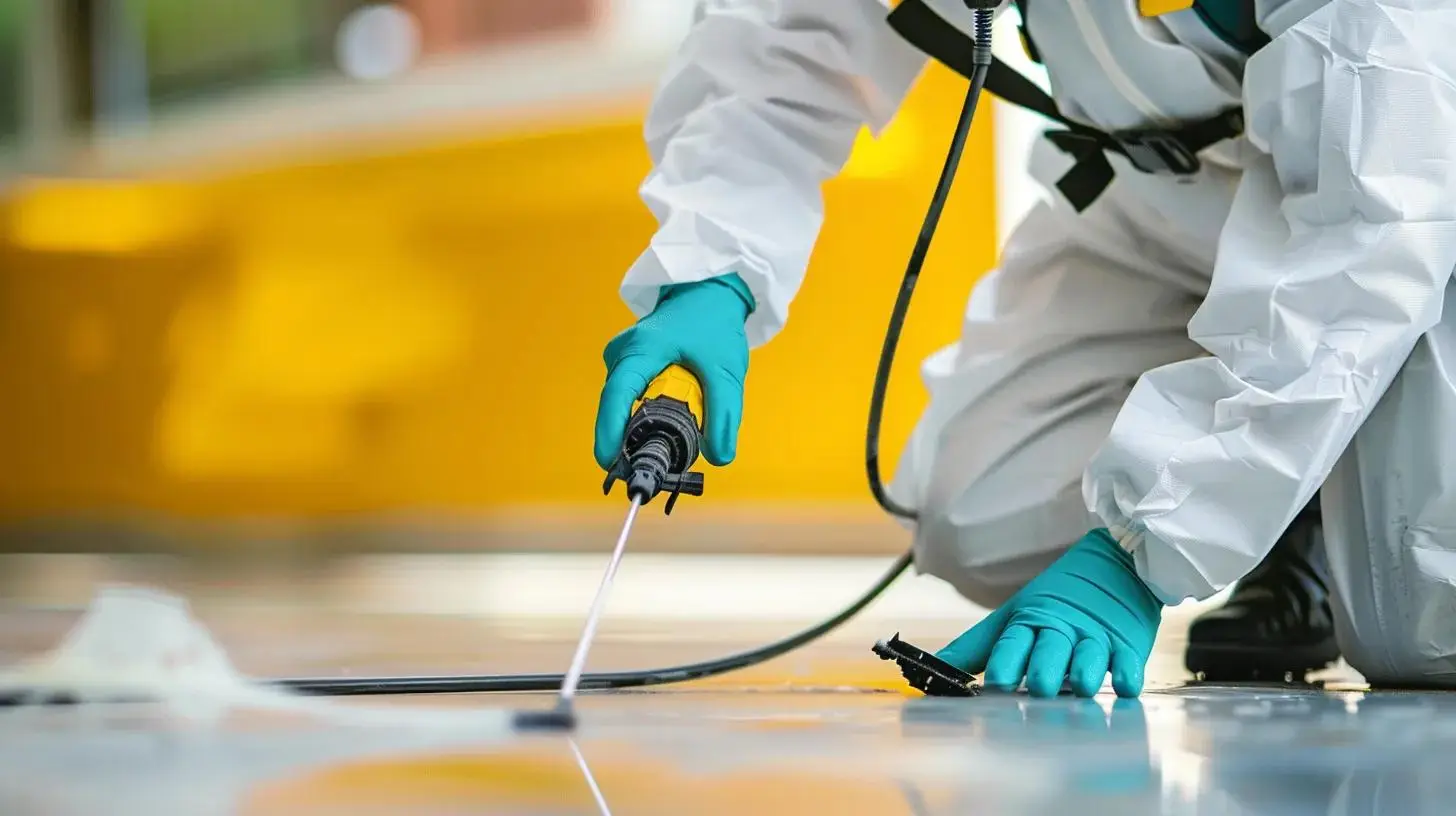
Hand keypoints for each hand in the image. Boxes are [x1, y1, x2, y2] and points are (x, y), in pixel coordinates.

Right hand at [594, 274, 753, 469]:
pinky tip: (664, 425)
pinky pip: (629, 396)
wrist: (710, 291)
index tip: (608, 461)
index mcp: (642, 348)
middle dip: (629, 439)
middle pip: (617, 405)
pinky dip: (644, 414)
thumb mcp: (726, 371)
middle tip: (651, 467)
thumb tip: (718, 457)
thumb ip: (724, 415)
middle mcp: (623, 352)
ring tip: (664, 447)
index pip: (618, 395)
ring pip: (623, 403)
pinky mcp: (627, 362)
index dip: (609, 430)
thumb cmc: (715, 324)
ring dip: (640, 426)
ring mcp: (622, 356)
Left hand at [936, 529, 1162, 697]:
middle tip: (1039, 686)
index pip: (1013, 641)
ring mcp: (1095, 636)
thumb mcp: (1013, 616)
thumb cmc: (1056, 600)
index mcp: (1029, 620)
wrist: (1116, 562)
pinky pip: (1129, 660)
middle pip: (1051, 648)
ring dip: (1085, 671)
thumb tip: (934, 667)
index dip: (1006, 661)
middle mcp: (1061, 628)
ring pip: (1089, 655)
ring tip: (1081, 685)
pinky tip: (1126, 684)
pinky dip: (1128, 673)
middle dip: (1045, 668)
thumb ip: (975, 647)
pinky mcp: (1127, 643)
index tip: (998, 682)